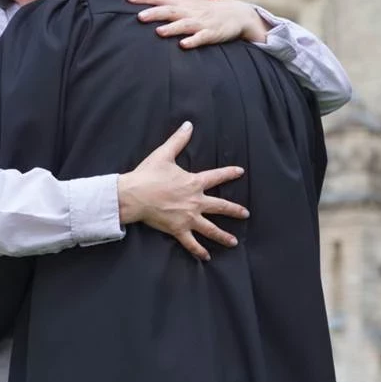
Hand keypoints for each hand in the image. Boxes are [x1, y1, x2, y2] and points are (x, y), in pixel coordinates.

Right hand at [117, 122, 248, 261]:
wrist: (134, 195)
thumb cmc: (148, 175)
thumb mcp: (164, 154)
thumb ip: (178, 140)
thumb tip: (188, 124)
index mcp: (194, 183)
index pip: (216, 176)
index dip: (229, 173)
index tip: (240, 172)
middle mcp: (195, 202)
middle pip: (220, 207)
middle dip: (234, 210)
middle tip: (245, 214)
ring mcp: (188, 218)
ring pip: (210, 229)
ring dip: (223, 236)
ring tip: (233, 242)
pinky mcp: (178, 229)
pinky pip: (191, 243)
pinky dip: (199, 251)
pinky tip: (206, 257)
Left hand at [127, 0, 270, 47]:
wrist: (234, 14)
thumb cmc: (205, 6)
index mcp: (181, 1)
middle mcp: (189, 10)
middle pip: (170, 10)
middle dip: (155, 13)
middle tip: (139, 17)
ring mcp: (200, 22)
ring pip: (185, 24)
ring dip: (172, 28)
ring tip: (159, 32)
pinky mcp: (211, 33)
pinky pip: (201, 37)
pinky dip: (193, 40)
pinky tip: (183, 45)